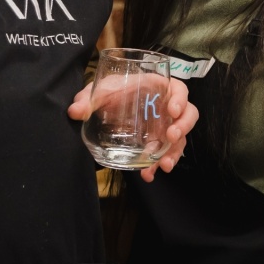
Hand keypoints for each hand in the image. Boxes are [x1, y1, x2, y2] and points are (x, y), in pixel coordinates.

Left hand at [68, 72, 197, 181]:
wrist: (109, 106)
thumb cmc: (112, 91)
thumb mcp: (100, 91)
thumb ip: (88, 99)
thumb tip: (75, 111)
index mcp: (159, 88)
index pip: (179, 90)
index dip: (180, 100)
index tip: (173, 110)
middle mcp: (166, 108)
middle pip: (189, 115)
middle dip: (183, 127)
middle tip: (171, 137)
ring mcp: (164, 127)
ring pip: (180, 139)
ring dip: (174, 153)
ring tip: (164, 165)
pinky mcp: (158, 142)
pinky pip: (165, 154)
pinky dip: (157, 165)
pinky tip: (148, 175)